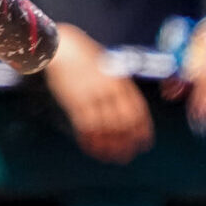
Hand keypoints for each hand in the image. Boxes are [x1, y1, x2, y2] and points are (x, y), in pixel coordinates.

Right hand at [44, 44, 153, 163]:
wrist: (62, 48)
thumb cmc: (83, 55)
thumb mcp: (108, 67)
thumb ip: (118, 86)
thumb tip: (125, 107)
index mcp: (120, 81)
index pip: (138, 110)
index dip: (142, 130)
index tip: (144, 143)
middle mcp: (110, 90)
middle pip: (123, 123)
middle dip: (126, 142)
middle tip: (126, 156)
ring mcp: (92, 96)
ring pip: (105, 128)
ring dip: (108, 145)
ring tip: (109, 157)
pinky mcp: (75, 102)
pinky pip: (86, 127)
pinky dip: (89, 140)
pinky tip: (91, 148)